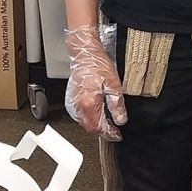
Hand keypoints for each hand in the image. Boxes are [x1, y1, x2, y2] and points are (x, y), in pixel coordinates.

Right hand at [64, 24, 126, 140]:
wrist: (84, 55)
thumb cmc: (98, 66)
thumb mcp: (114, 85)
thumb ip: (117, 105)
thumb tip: (121, 120)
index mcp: (89, 104)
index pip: (98, 128)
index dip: (109, 134)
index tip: (118, 135)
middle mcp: (77, 107)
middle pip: (90, 128)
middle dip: (103, 131)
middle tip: (114, 129)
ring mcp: (72, 104)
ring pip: (84, 123)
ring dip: (96, 124)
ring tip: (108, 120)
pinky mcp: (71, 100)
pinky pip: (80, 115)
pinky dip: (89, 117)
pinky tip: (98, 112)